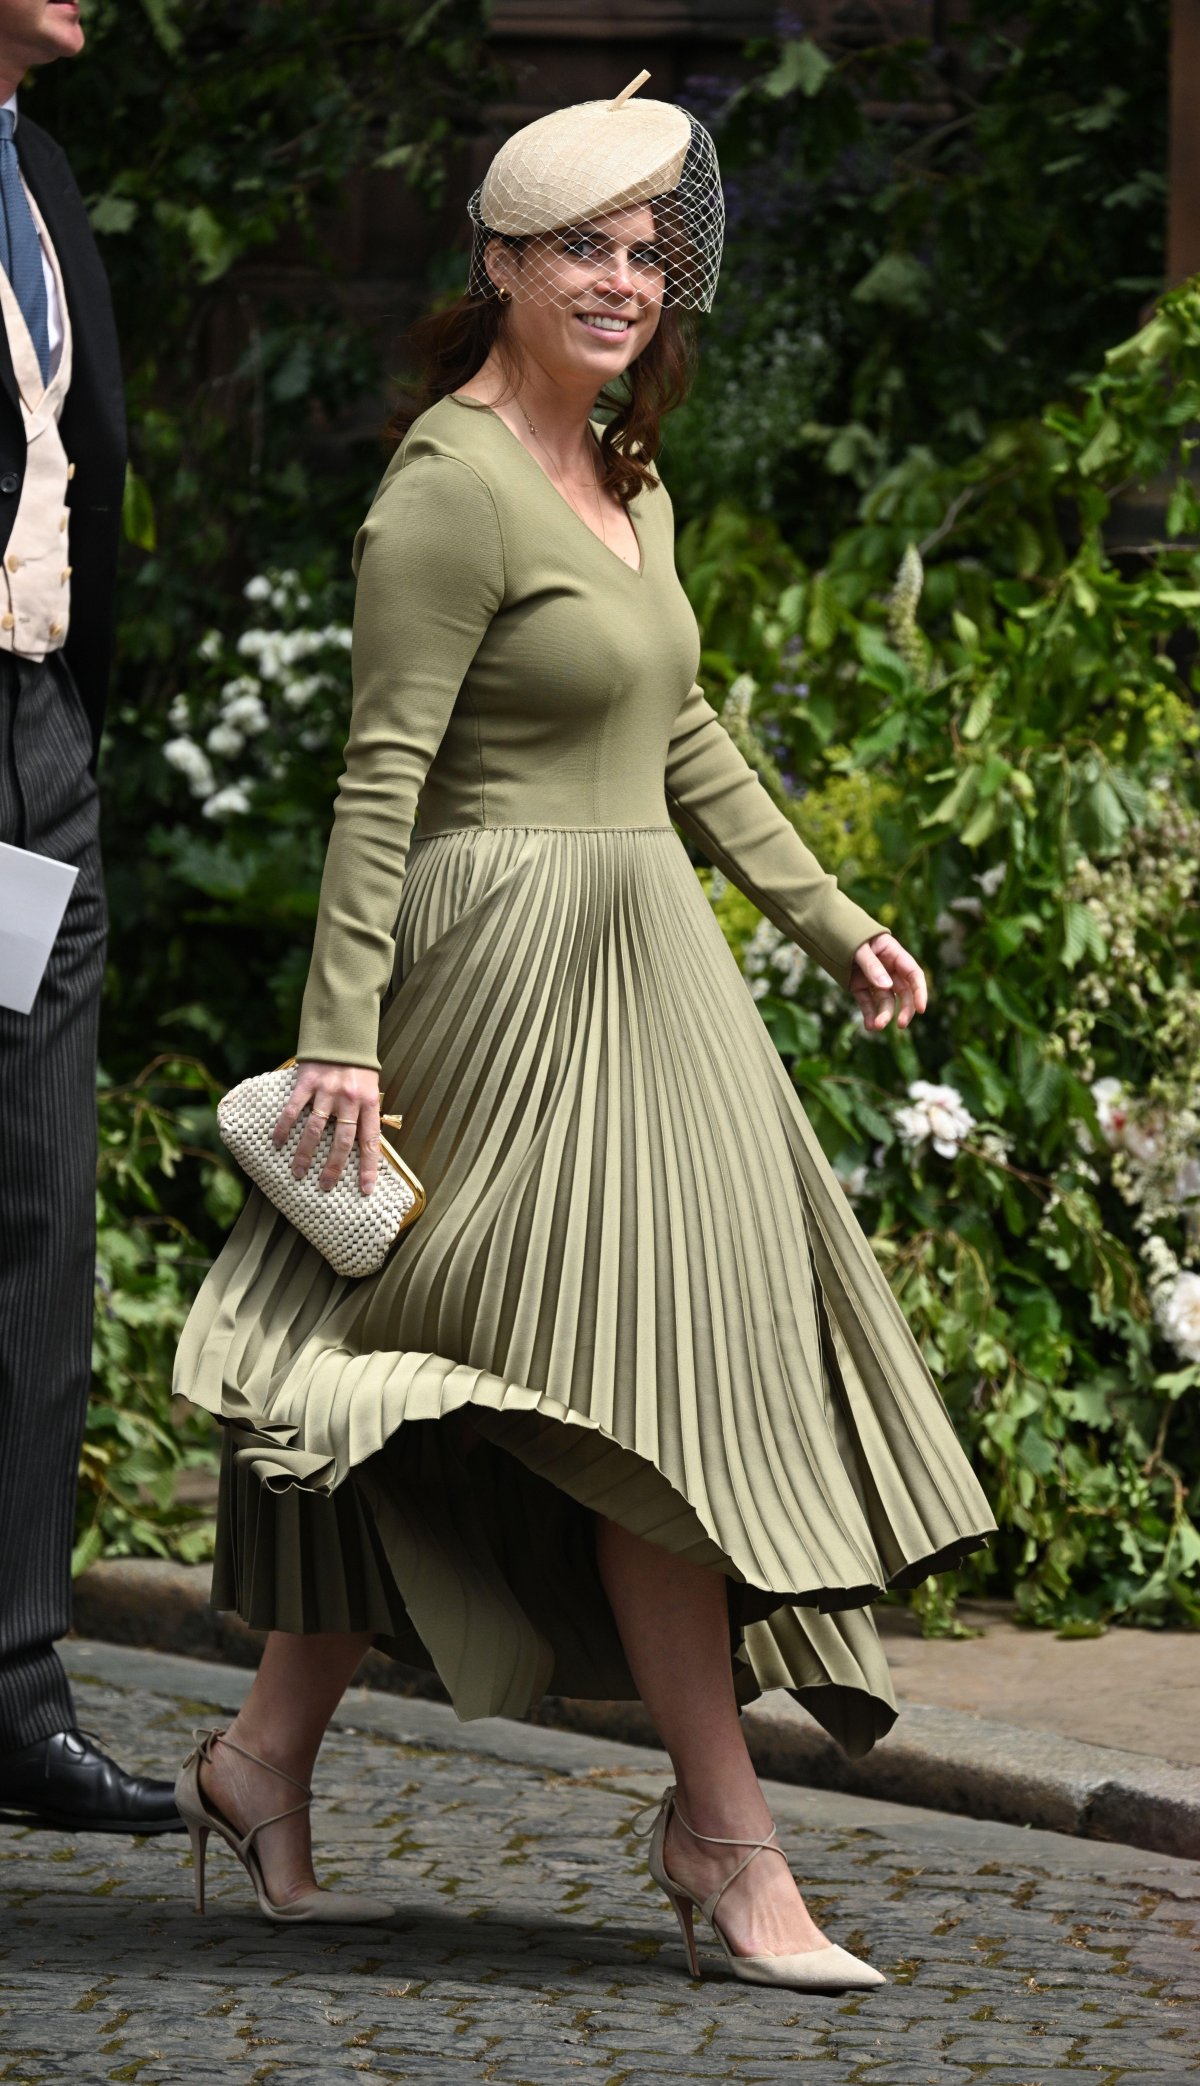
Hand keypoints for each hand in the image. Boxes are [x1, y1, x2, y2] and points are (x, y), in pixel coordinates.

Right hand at [271, 1060, 384, 1195]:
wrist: (342, 1034)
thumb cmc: (358, 1068)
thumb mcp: (371, 1090)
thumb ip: (366, 1115)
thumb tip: (364, 1149)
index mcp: (369, 1103)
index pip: (371, 1141)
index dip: (369, 1166)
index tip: (365, 1189)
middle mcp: (349, 1099)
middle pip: (342, 1140)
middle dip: (334, 1167)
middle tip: (326, 1186)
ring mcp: (327, 1091)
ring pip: (316, 1129)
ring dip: (306, 1153)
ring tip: (299, 1173)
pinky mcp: (307, 1082)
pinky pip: (294, 1109)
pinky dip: (284, 1128)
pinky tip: (277, 1143)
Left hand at [850, 932, 927, 1032]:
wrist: (825, 931)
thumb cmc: (846, 933)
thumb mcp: (859, 947)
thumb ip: (872, 965)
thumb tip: (886, 986)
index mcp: (894, 954)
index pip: (913, 974)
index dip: (920, 991)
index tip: (921, 1009)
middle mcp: (887, 968)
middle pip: (903, 992)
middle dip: (904, 1009)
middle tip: (901, 1024)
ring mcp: (873, 979)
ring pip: (885, 1000)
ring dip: (884, 1015)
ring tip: (877, 1026)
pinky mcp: (859, 987)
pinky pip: (867, 1003)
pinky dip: (869, 1015)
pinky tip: (870, 1026)